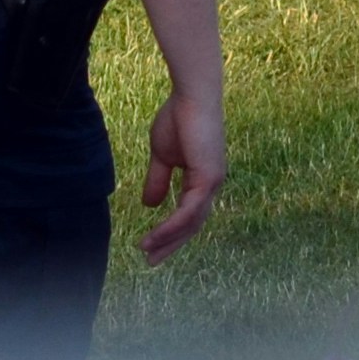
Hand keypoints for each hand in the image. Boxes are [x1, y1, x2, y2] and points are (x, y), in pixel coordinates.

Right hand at [135, 85, 226, 262]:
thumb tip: (149, 205)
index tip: (151, 246)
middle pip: (192, 226)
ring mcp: (213, 183)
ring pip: (190, 223)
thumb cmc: (178, 119)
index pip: (189, 215)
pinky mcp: (208, 179)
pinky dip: (171, 226)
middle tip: (151, 262)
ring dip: (167, 240)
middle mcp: (212, 185)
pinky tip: (156, 235)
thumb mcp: (162, 156)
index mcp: (203, 180)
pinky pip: (188, 212)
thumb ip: (158, 180)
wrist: (191, 97)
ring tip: (146, 251)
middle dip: (171, 245)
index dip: (171, 232)